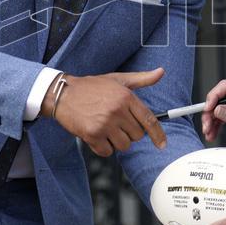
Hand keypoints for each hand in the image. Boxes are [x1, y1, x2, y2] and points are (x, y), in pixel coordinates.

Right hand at [45, 68, 166, 156]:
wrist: (63, 93)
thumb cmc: (92, 87)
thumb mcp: (118, 79)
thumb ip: (141, 79)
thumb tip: (161, 72)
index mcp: (126, 96)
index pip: (149, 119)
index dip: (158, 134)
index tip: (162, 145)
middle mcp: (117, 110)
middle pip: (137, 136)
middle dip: (129, 133)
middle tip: (116, 123)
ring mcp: (104, 123)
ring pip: (123, 146)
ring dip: (116, 141)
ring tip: (105, 127)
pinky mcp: (92, 134)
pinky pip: (107, 152)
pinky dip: (103, 148)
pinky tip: (96, 135)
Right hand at [201, 80, 225, 152]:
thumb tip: (217, 109)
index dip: (214, 96)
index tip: (207, 108)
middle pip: (220, 97)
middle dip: (210, 112)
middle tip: (206, 124)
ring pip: (219, 107)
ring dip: (211, 120)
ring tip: (208, 132)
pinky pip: (222, 115)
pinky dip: (216, 124)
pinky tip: (213, 133)